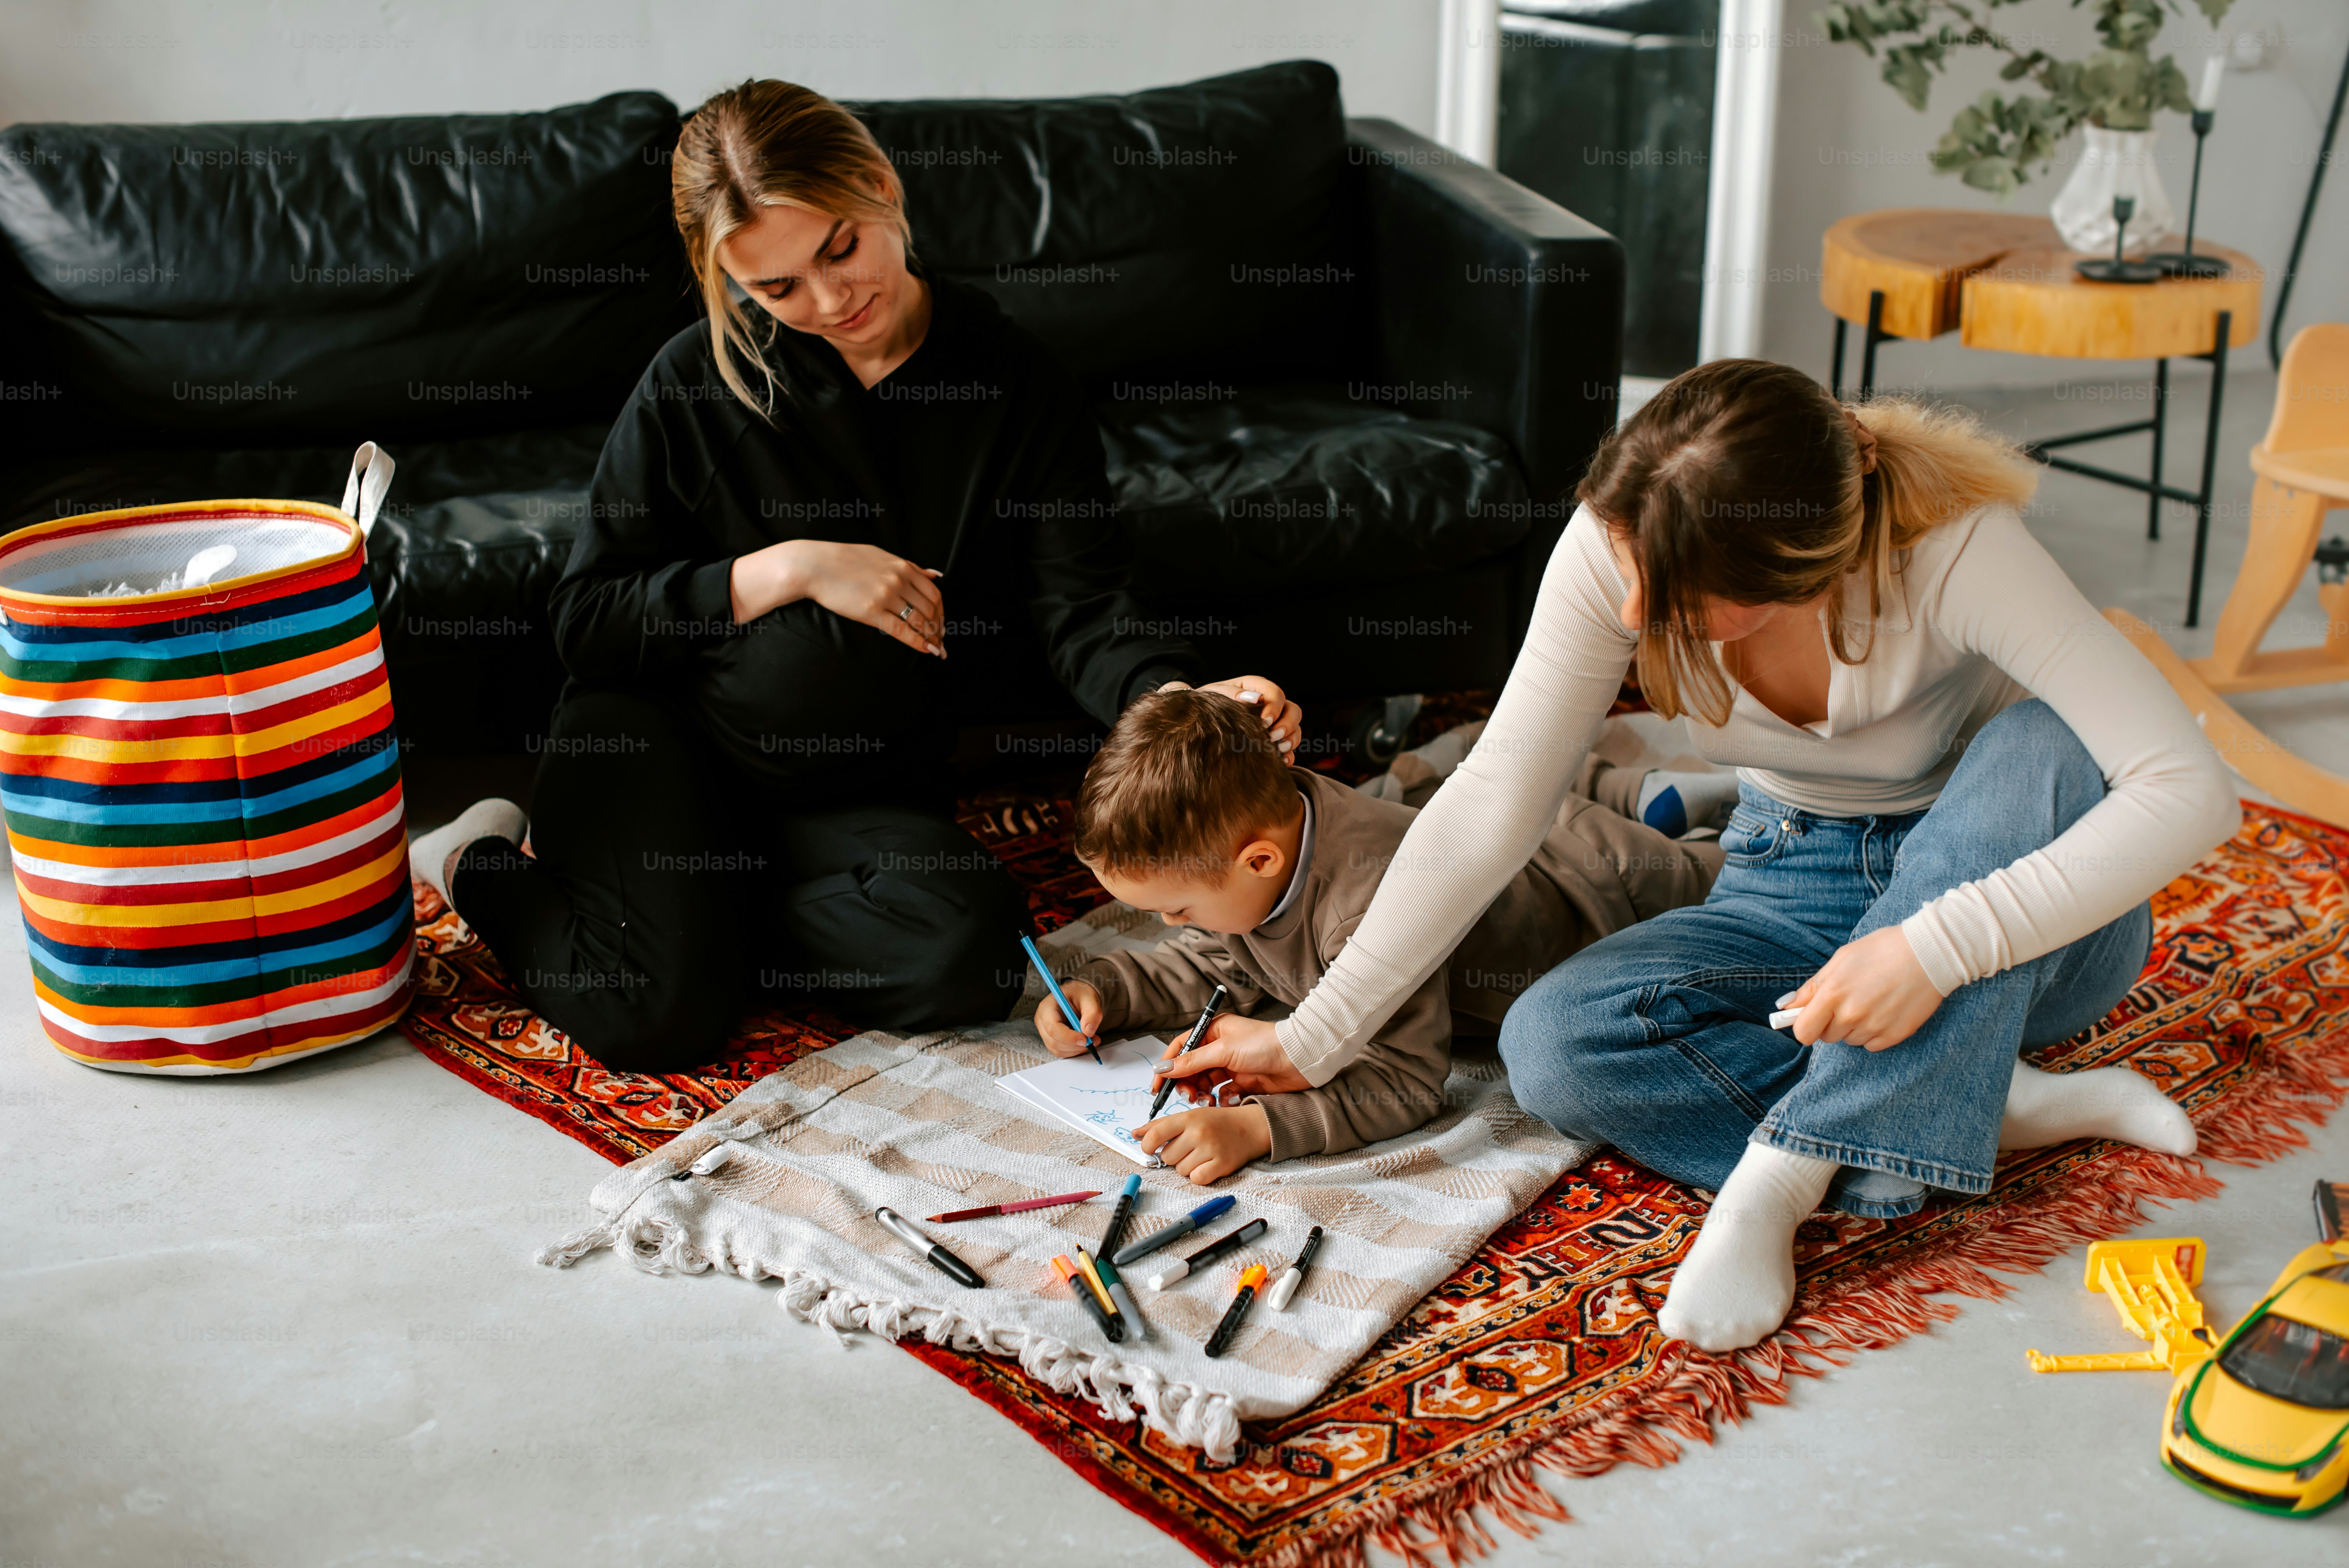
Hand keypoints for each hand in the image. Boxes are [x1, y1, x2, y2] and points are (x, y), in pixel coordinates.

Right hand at [731, 539, 945, 657]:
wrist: (815, 566)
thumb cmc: (845, 560)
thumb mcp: (882, 556)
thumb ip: (910, 566)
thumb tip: (934, 574)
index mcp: (902, 566)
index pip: (934, 592)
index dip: (941, 611)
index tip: (941, 623)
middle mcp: (899, 580)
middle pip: (930, 608)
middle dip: (938, 627)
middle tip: (940, 640)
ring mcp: (886, 595)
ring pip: (919, 621)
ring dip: (930, 637)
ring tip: (934, 648)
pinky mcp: (871, 611)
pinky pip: (901, 630)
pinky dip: (917, 642)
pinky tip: (925, 650)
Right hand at [1033, 980, 1102, 1057]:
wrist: (1078, 997)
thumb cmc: (1080, 995)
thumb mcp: (1089, 998)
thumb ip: (1092, 1013)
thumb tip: (1088, 1032)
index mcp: (1047, 1007)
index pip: (1052, 1028)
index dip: (1069, 1037)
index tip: (1086, 1039)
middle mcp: (1041, 1021)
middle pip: (1054, 1042)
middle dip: (1075, 1045)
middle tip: (1094, 1040)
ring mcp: (1044, 1032)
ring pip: (1058, 1050)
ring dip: (1076, 1049)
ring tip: (1091, 1040)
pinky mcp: (1051, 1040)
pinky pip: (1061, 1052)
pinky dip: (1074, 1050)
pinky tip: (1084, 1042)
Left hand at [1136, 1103, 1271, 1184]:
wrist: (1249, 1127)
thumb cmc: (1215, 1122)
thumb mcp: (1188, 1117)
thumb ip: (1161, 1126)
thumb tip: (1135, 1134)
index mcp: (1188, 1118)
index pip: (1156, 1134)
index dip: (1147, 1145)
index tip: (1149, 1149)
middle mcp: (1198, 1132)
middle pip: (1167, 1157)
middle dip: (1174, 1156)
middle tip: (1189, 1148)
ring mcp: (1210, 1149)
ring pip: (1180, 1170)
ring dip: (1187, 1166)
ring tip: (1200, 1155)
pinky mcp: (1221, 1165)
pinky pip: (1196, 1179)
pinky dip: (1199, 1175)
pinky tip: (1207, 1165)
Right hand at [1151, 1012, 1308, 1097]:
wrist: (1301, 1059)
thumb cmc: (1265, 1045)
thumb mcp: (1223, 1050)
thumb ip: (1192, 1061)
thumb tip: (1163, 1069)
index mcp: (1214, 1031)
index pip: (1182, 1048)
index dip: (1168, 1066)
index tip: (1158, 1086)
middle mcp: (1221, 1047)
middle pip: (1192, 1069)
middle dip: (1186, 1083)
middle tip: (1188, 1096)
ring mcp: (1232, 1066)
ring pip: (1206, 1083)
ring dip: (1202, 1094)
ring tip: (1205, 1101)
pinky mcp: (1244, 1082)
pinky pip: (1223, 1094)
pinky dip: (1221, 1100)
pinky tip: (1226, 1101)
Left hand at [1162, 675, 1301, 761]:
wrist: (1196, 721)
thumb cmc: (1206, 704)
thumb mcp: (1214, 695)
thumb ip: (1232, 694)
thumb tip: (1254, 698)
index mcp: (1255, 688)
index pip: (1276, 693)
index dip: (1275, 706)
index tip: (1264, 721)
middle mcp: (1269, 705)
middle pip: (1292, 710)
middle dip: (1287, 724)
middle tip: (1273, 737)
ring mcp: (1273, 724)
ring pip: (1295, 728)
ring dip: (1291, 739)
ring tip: (1278, 749)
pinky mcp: (1272, 742)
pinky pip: (1289, 749)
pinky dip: (1288, 755)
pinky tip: (1280, 761)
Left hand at [1781, 926, 1942, 1052]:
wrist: (1929, 953)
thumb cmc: (1882, 950)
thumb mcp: (1841, 960)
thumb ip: (1811, 987)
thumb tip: (1786, 1006)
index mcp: (1833, 994)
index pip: (1803, 1032)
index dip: (1804, 1025)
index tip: (1809, 1018)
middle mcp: (1852, 1015)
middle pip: (1826, 1036)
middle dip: (1830, 1022)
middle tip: (1848, 1000)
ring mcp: (1874, 1027)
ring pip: (1849, 1040)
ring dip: (1853, 1027)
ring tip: (1870, 1000)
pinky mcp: (1895, 1035)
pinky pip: (1872, 1045)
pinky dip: (1873, 1033)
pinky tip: (1884, 1010)